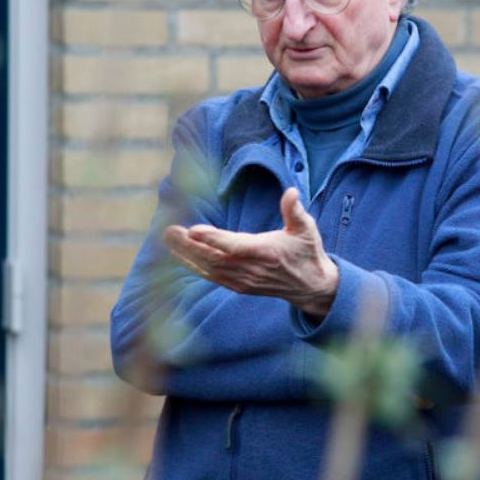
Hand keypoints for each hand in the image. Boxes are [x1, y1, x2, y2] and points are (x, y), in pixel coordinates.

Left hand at [162, 187, 339, 316]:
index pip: (235, 246)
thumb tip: (291, 192)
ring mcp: (243, 280)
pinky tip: (179, 255)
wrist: (310, 286)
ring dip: (186, 254)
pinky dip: (194, 266)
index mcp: (266, 252)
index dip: (213, 238)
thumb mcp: (306, 230)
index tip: (193, 230)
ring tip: (168, 238)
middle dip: (189, 245)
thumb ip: (295, 211)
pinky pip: (211, 276)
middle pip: (214, 258)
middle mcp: (251, 269)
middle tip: (169, 231)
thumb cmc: (307, 252)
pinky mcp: (238, 286)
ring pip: (209, 268)